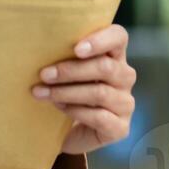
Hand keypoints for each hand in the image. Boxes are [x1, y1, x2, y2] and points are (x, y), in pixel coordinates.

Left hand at [30, 23, 135, 154]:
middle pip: (105, 67)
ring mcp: (125, 103)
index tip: (76, 49)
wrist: (69, 132)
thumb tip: (42, 47)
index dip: (101, 40)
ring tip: (44, 93)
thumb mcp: (67, 71)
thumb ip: (64, 56)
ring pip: (100, 93)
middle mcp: (125, 77)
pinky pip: (100, 117)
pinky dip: (76, 111)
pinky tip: (60, 108)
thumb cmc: (67, 92)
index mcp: (114, 55)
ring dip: (67, 92)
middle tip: (44, 75)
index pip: (119, 37)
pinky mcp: (120, 127)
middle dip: (71, 71)